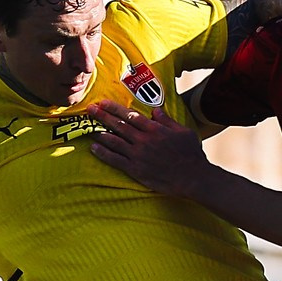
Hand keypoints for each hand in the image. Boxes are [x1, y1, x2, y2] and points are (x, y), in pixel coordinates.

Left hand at [88, 103, 211, 197]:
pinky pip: (115, 160)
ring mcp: (138, 155)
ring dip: (100, 132)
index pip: (130, 115)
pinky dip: (103, 153)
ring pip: (114, 141)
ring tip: (88, 126)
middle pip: (118, 125)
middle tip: (90, 109)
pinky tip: (94, 148)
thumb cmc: (191, 154)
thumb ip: (167, 120)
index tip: (103, 102)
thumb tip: (155, 110)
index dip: (114, 108)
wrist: (193, 177)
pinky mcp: (136, 170)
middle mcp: (144, 140)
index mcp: (155, 129)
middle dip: (102, 116)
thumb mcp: (183, 131)